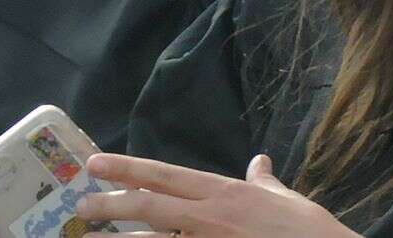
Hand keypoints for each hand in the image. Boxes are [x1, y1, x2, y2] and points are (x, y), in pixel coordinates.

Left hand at [77, 153, 356, 237]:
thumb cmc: (311, 233)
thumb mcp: (285, 201)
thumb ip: (264, 182)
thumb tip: (259, 161)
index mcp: (223, 193)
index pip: (165, 175)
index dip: (127, 168)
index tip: (95, 165)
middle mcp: (210, 217)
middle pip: (148, 207)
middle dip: (110, 204)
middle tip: (81, 206)